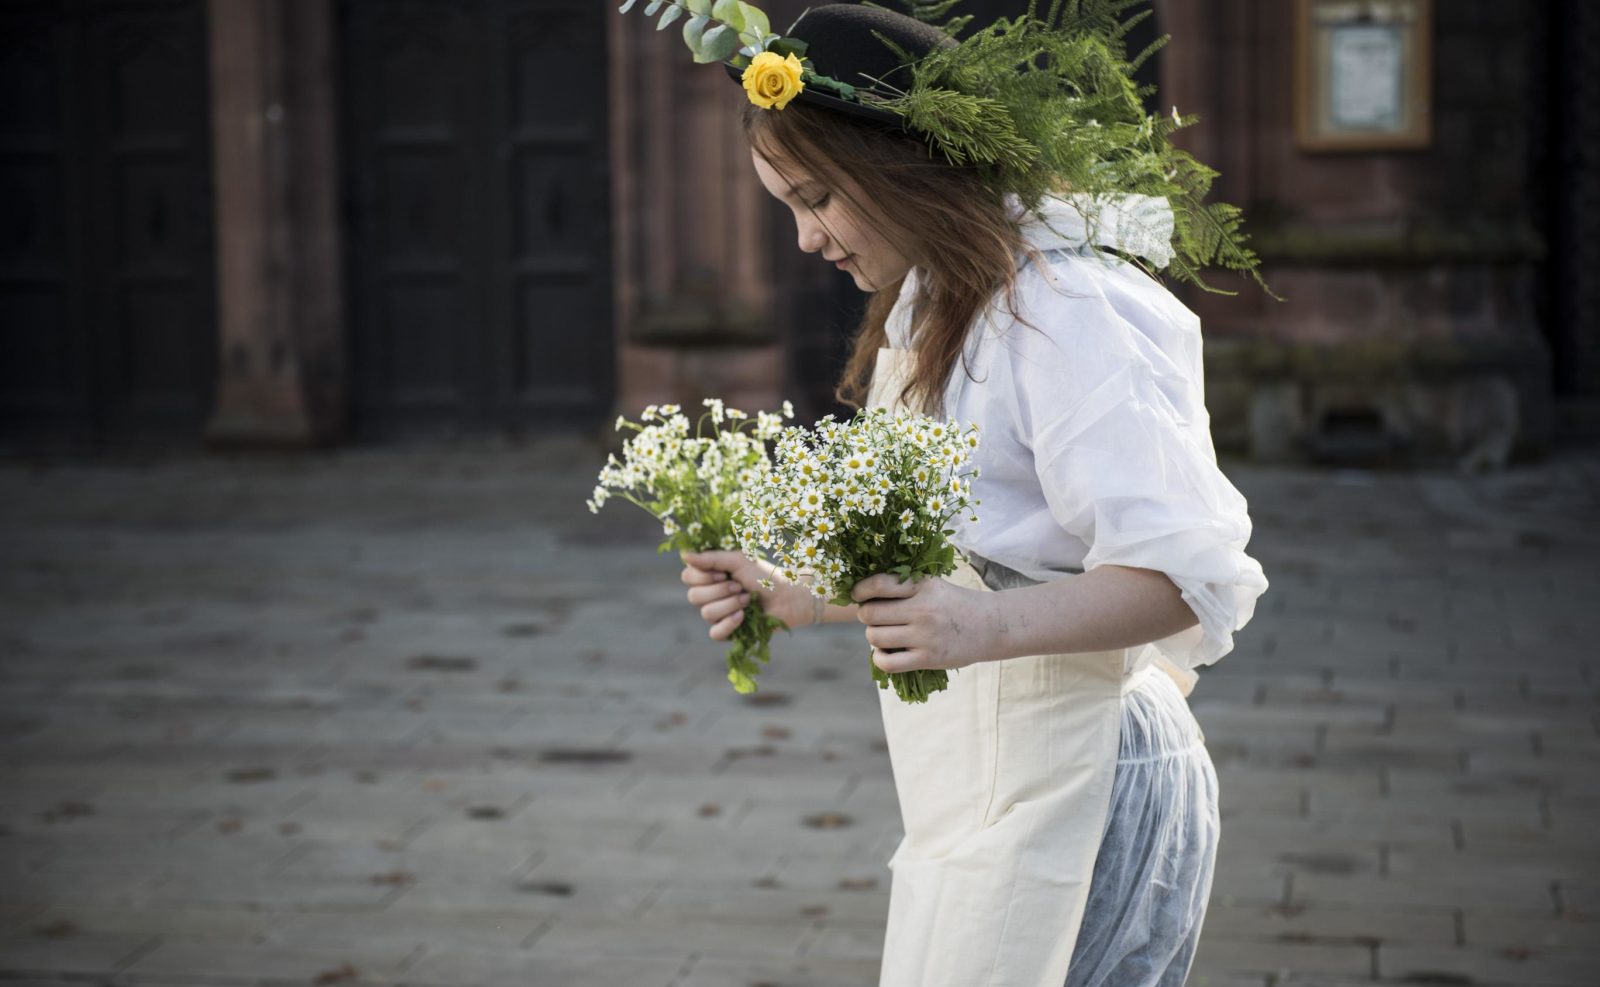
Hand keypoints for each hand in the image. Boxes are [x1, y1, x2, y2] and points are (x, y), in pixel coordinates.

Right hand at [680, 550, 816, 640]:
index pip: (687, 577)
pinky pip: (715, 633)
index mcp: (711, 576)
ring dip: (730, 604)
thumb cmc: (765, 575)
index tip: (724, 573)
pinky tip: (743, 617)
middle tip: (740, 586)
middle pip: (693, 597)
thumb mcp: (738, 561)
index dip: (702, 577)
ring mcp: (719, 614)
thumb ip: (711, 558)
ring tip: (747, 599)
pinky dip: (728, 624)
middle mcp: (711, 595)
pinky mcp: (729, 631)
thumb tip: (683, 555)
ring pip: (706, 614)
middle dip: (719, 591)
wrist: (789, 596)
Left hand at [851, 572, 996, 673]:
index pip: (879, 584)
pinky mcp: (928, 658)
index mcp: (922, 586)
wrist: (991, 626)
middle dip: (866, 615)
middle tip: (875, 617)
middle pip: (870, 614)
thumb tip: (865, 592)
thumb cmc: (955, 604)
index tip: (859, 595)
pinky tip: (885, 653)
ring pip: (875, 637)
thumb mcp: (933, 585)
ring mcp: (925, 636)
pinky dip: (879, 658)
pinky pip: (887, 662)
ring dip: (873, 636)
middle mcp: (922, 610)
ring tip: (884, 633)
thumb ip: (905, 585)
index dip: (861, 590)